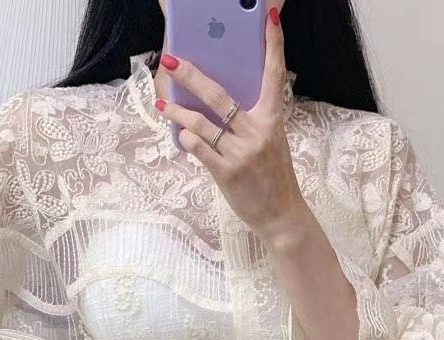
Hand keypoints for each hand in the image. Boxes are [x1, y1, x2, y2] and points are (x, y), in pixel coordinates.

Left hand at [156, 5, 309, 240]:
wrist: (281, 215)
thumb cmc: (273, 176)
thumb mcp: (271, 141)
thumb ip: (251, 120)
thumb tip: (219, 101)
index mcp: (272, 119)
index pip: (274, 75)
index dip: (273, 45)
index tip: (268, 17)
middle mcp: (257, 132)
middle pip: (219, 95)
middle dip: (191, 76)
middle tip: (171, 60)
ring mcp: (241, 153)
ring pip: (202, 124)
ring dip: (178, 112)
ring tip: (163, 104)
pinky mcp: (227, 173)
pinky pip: (199, 149)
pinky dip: (187, 140)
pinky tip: (178, 134)